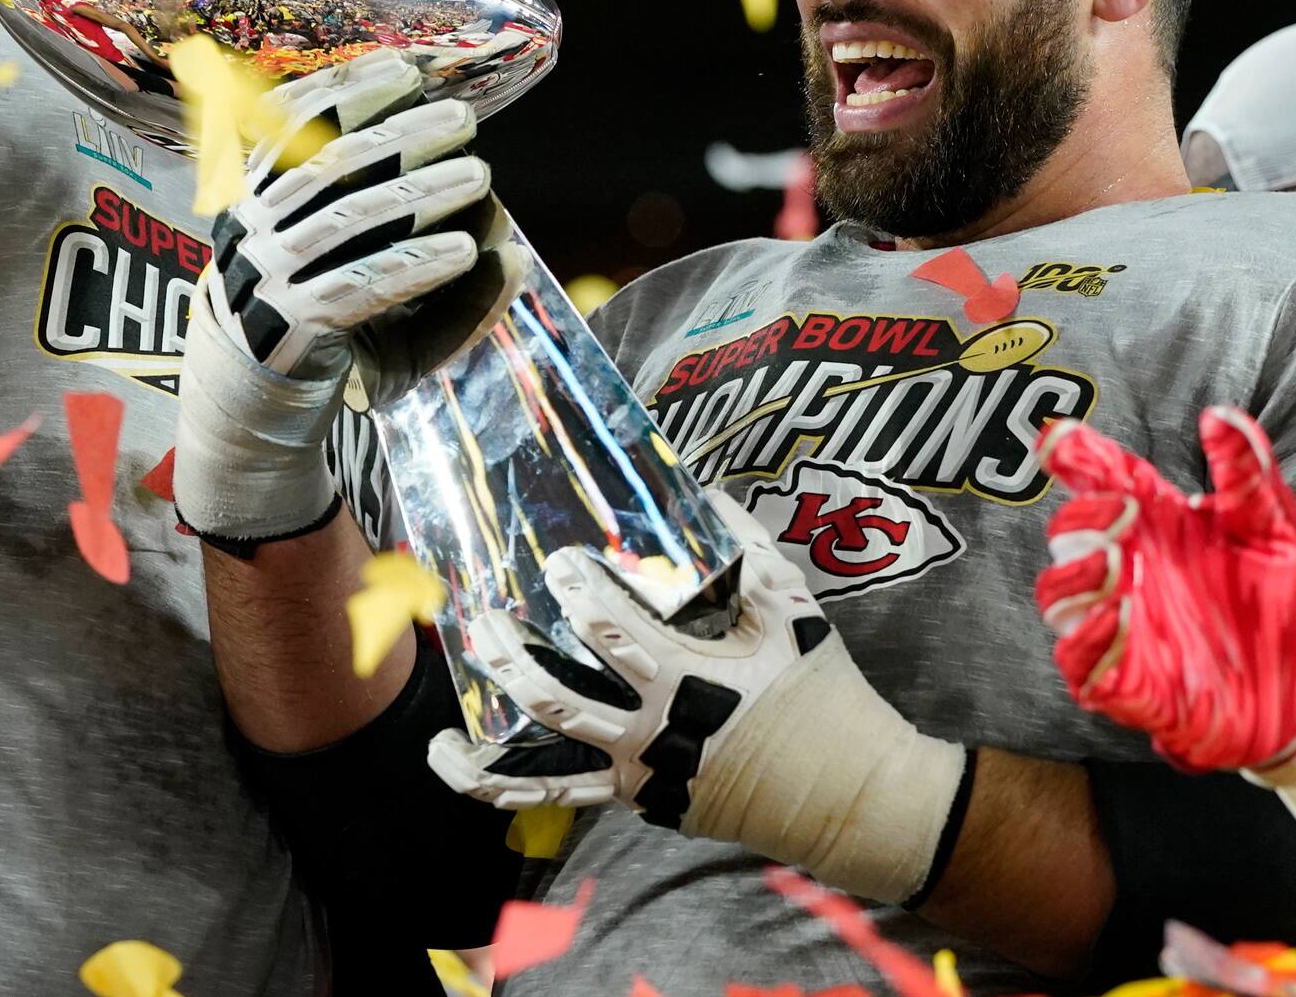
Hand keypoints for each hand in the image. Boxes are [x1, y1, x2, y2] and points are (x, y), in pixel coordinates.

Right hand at [174, 53, 518, 543]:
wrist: (253, 406)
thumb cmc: (317, 316)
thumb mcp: (351, 256)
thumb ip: (400, 215)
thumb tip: (477, 182)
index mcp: (255, 189)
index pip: (298, 117)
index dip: (356, 83)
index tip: (416, 63)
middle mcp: (253, 223)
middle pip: (333, 163)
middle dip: (403, 131)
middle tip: (463, 118)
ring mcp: (269, 275)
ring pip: (353, 219)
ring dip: (422, 191)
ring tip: (479, 176)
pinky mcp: (293, 326)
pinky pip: (364, 287)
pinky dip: (418, 264)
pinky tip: (465, 254)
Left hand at [427, 489, 967, 904]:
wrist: (851, 796)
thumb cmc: (825, 697)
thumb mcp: (796, 614)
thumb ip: (749, 554)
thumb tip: (709, 493)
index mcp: (687, 681)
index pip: (610, 631)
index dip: (576, 590)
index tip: (558, 560)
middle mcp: (653, 735)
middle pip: (555, 696)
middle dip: (508, 654)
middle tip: (482, 615)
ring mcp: (643, 776)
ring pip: (545, 760)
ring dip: (489, 734)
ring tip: (444, 716)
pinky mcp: (643, 802)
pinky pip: (563, 798)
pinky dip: (506, 789)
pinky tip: (463, 766)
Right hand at [1034, 406, 1295, 771]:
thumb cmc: (1282, 597)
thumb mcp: (1273, 524)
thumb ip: (1245, 468)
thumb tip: (1221, 415)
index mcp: (1155, 524)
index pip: (1100, 480)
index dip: (1071, 455)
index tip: (1058, 437)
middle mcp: (1129, 571)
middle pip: (1068, 537)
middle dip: (1081, 520)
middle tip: (1122, 512)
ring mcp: (1123, 628)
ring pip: (1059, 600)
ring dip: (1073, 578)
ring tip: (1111, 564)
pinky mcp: (1130, 684)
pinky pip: (1083, 666)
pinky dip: (1088, 642)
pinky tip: (1119, 618)